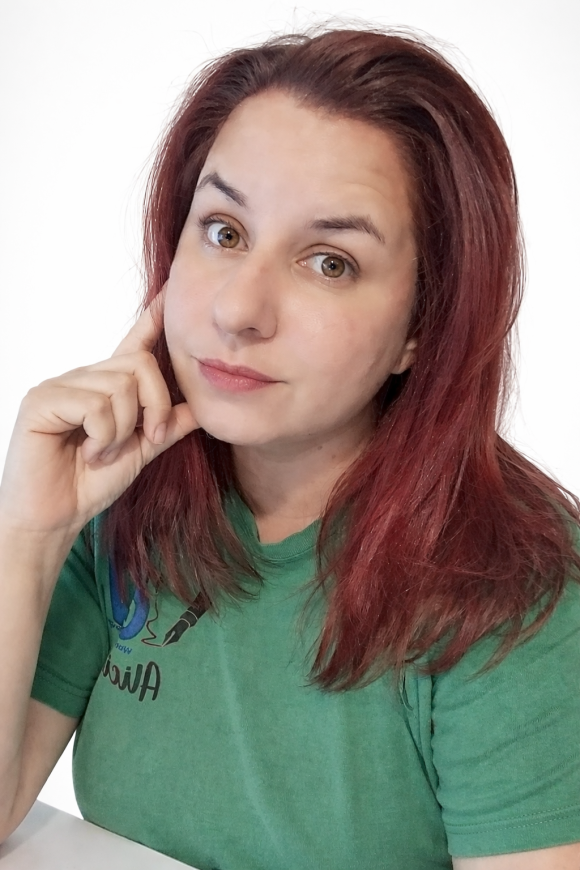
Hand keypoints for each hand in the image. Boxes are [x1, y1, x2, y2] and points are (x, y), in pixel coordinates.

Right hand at [0, 289, 198, 536]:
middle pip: (141, 365)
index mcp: (106, 387)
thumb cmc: (90, 483)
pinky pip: (96, 405)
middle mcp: (84, 378)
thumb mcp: (141, 451)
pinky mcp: (43, 400)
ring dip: (123, 430)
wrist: (55, 518)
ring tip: (102, 451)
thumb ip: (168, 426)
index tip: (172, 290)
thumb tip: (201, 406)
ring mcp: (61, 386)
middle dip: (155, 406)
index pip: (135, 344)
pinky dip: (102, 435)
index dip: (154, 317)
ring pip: (120, 387)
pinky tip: (86, 451)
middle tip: (146, 439)